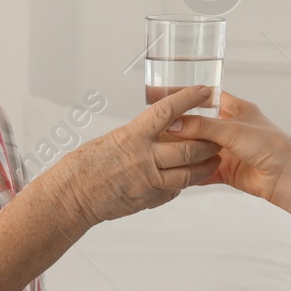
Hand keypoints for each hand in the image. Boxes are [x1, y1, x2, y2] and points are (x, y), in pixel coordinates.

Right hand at [53, 86, 220, 225]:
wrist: (73, 196)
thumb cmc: (85, 165)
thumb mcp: (113, 139)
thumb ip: (140, 135)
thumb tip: (160, 129)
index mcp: (133, 136)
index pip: (168, 111)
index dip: (189, 99)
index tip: (204, 90)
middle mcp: (144, 158)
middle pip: (189, 146)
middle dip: (208, 140)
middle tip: (218, 134)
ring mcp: (149, 181)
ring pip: (189, 173)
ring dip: (206, 165)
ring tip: (214, 159)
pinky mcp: (150, 199)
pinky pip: (175, 190)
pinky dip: (184, 182)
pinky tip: (187, 177)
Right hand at [167, 91, 290, 238]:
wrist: (287, 178)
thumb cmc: (271, 146)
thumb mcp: (232, 130)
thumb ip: (201, 126)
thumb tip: (173, 124)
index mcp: (237, 109)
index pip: (207, 96)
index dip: (187, 95)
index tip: (165, 95)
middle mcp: (231, 128)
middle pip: (199, 124)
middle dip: (180, 126)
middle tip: (157, 125)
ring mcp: (228, 150)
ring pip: (199, 148)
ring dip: (184, 149)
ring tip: (159, 148)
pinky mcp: (226, 171)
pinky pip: (203, 170)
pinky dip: (191, 171)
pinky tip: (175, 170)